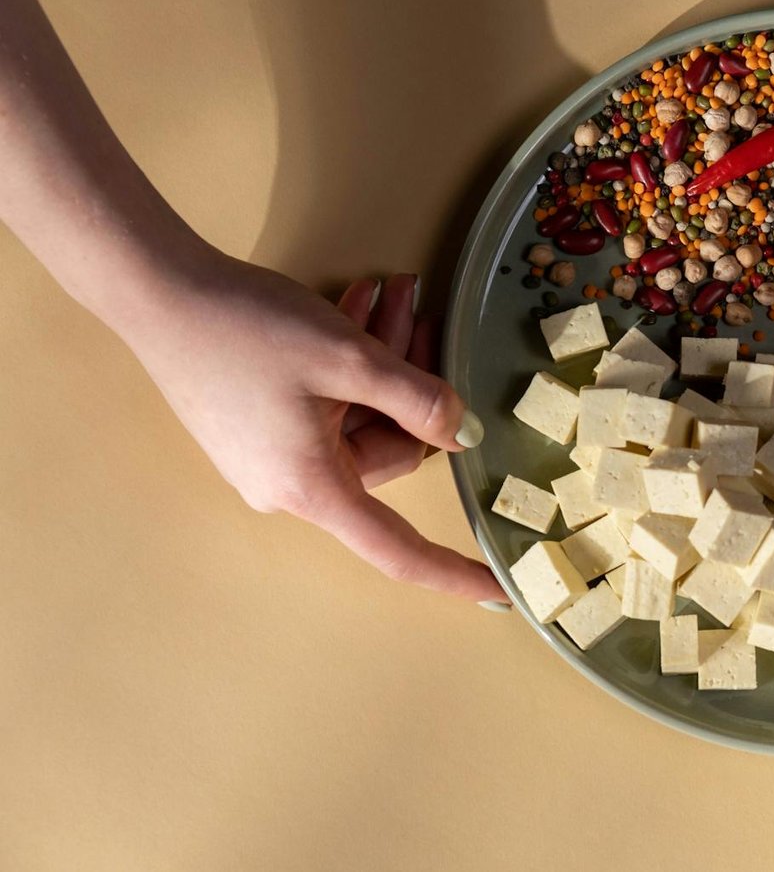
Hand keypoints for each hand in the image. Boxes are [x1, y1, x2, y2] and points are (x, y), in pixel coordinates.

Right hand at [122, 251, 503, 601]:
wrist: (159, 292)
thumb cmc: (250, 329)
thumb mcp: (350, 358)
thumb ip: (421, 400)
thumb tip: (465, 435)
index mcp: (313, 488)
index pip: (399, 550)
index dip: (454, 573)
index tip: (501, 595)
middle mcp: (288, 487)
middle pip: (389, 449)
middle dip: (414, 385)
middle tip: (423, 312)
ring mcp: (270, 459)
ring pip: (362, 419)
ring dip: (384, 361)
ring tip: (393, 294)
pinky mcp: (259, 428)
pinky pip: (329, 409)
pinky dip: (349, 367)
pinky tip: (360, 309)